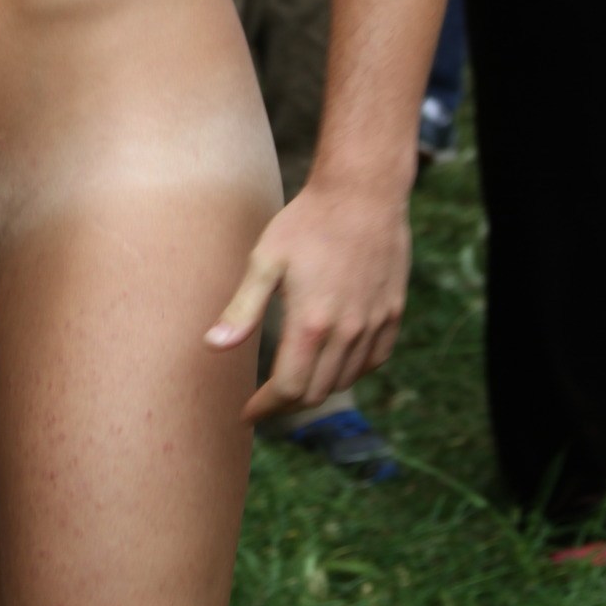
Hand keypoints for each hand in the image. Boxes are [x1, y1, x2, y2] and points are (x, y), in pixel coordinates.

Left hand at [205, 176, 409, 422]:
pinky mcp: (392, 313)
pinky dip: (351, 369)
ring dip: (317, 387)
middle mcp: (347, 333)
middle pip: (317, 392)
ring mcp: (373, 325)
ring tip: (294, 379)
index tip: (247, 412)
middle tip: (266, 397)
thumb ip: (242, 309)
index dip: (265, 407)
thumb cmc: (307, 222)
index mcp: (311, 325)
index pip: (288, 389)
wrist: (362, 193)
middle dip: (287, 402)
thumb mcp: (266, 260)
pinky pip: (374, 360)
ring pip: (345, 379)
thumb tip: (213, 346)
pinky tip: (334, 358)